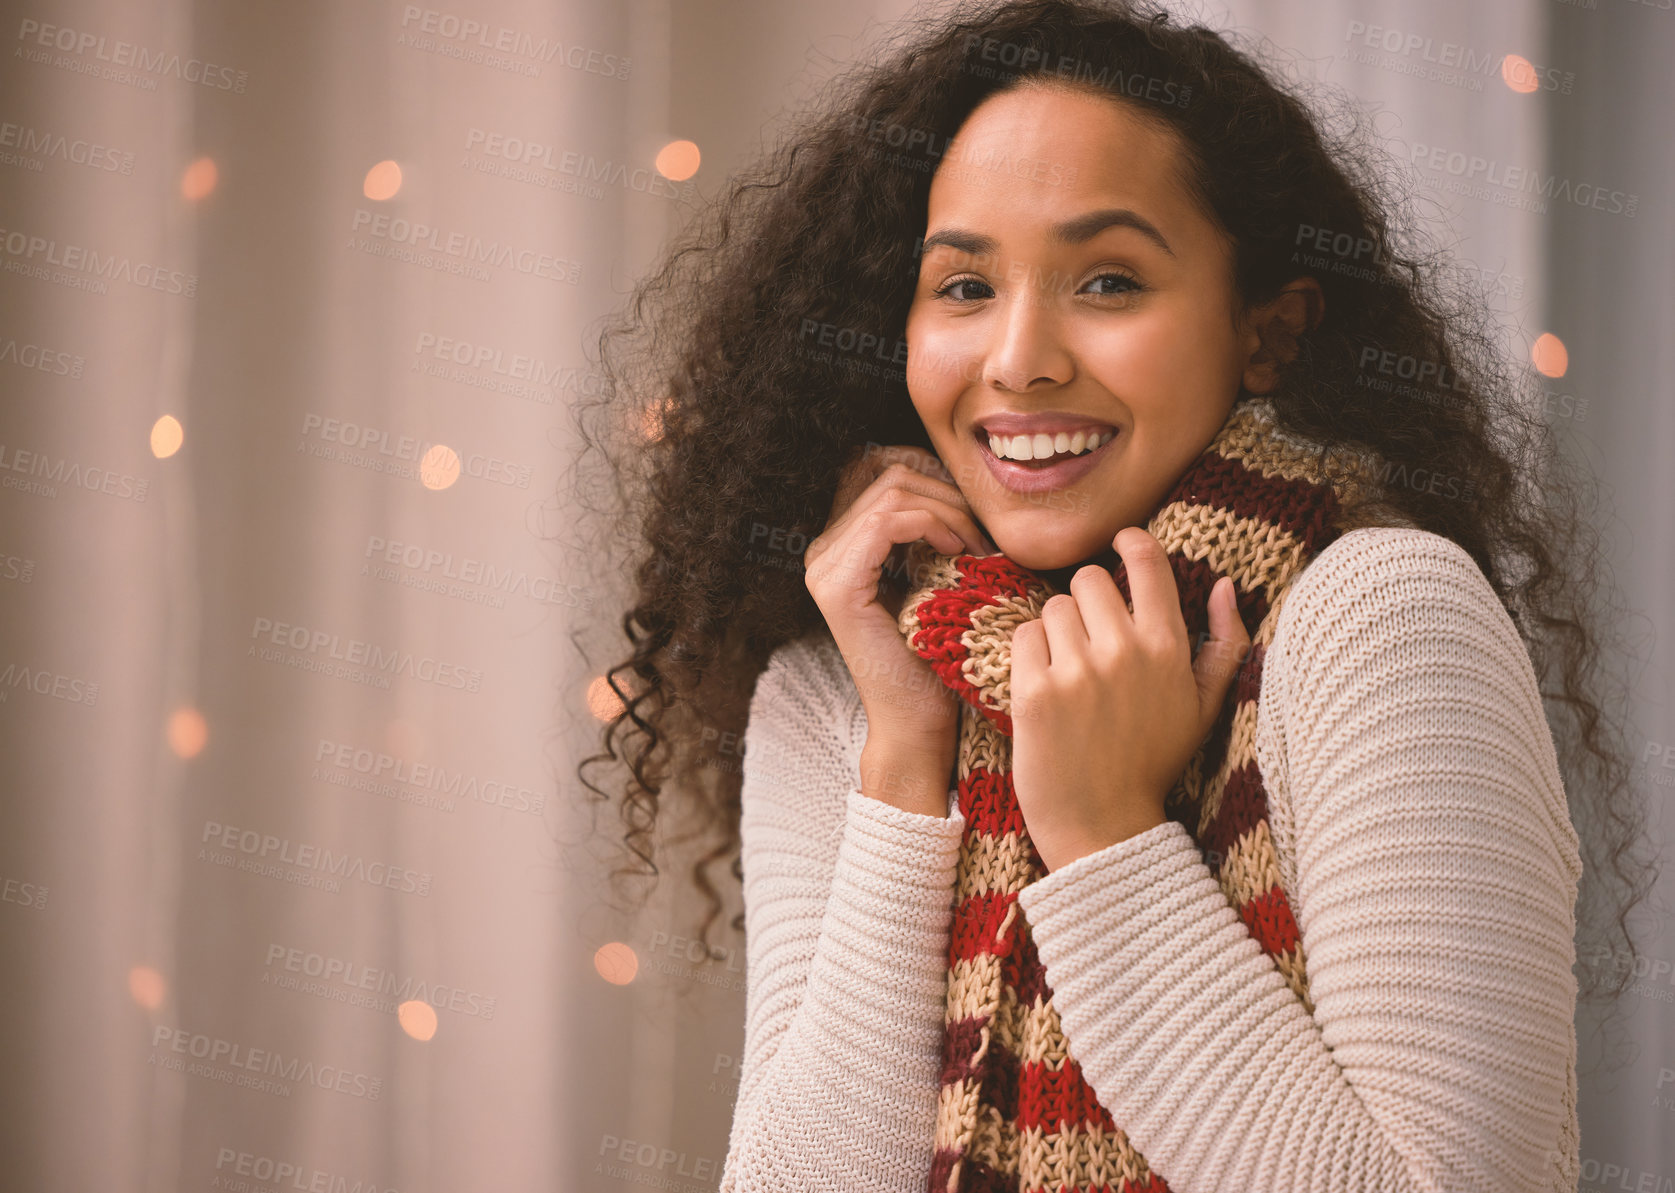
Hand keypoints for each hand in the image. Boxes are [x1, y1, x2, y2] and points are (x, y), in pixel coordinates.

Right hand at [804, 444, 996, 799]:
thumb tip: (962, 480)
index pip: (884, 472)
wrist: (919, 723)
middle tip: (984, 534)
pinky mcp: (837, 586)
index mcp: (840, 547)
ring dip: (949, 510)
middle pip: (891, 474)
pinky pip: (890, 520)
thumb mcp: (935, 576)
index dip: (937, 478)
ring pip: (894, 490)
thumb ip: (932, 531)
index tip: (976, 516)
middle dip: (949, 493)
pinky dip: (935, 525)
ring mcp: (823, 567)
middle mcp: (821, 552)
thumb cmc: (936, 658)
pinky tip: (959, 551)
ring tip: (976, 546)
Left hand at [1009, 526, 1250, 871]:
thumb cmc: (1153, 763)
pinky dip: (1028, 655)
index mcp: (1168, 649)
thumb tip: (1222, 584)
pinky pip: (1023, 637)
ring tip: (1070, 673)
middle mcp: (1124, 653)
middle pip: (1089, 580)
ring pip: (1052, 608)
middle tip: (1090, 639)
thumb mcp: (1204, 707)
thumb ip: (1225, 643)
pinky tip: (1045, 687)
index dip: (1130, 542)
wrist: (1103, 826)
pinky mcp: (1034, 692)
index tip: (1120, 542)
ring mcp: (1077, 672)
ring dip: (1056, 631)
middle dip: (1086, 602)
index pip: (1146, 562)